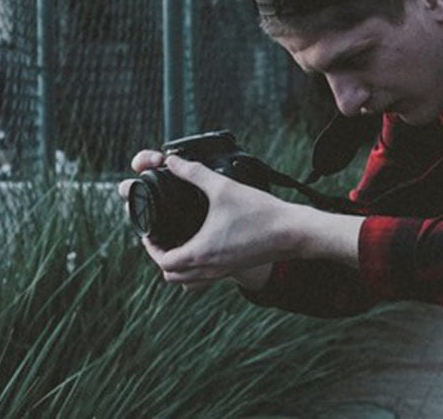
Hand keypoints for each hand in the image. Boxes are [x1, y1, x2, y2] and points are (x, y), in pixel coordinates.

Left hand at [117, 150, 274, 290]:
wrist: (293, 232)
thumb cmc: (260, 213)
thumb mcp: (223, 187)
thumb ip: (194, 172)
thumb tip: (172, 161)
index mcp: (200, 252)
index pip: (163, 261)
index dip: (150, 247)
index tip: (149, 232)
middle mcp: (209, 267)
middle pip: (172, 275)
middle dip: (161, 257)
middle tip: (160, 237)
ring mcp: (222, 272)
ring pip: (188, 281)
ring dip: (178, 266)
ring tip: (178, 243)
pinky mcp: (234, 269)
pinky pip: (205, 278)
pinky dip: (195, 269)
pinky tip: (201, 246)